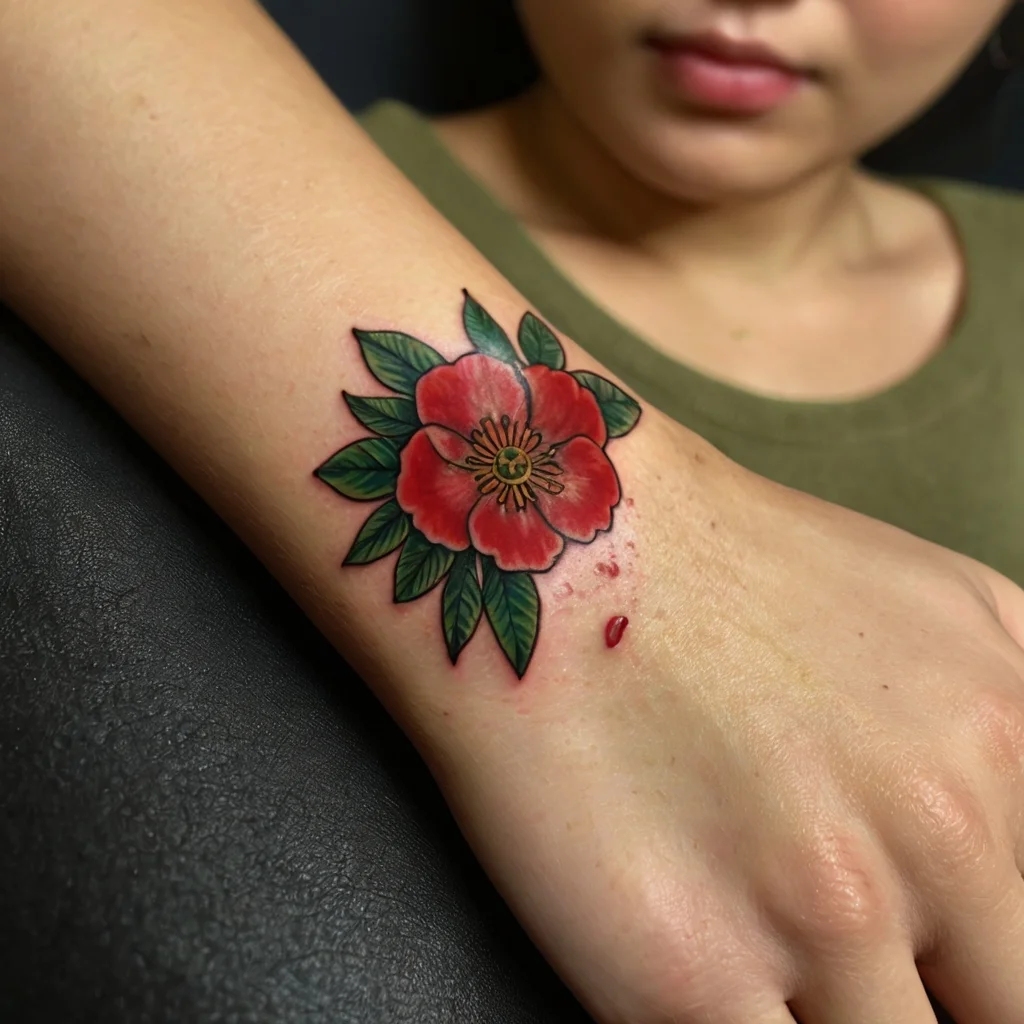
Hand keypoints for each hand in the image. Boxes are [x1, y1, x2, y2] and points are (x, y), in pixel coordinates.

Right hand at [421, 413, 1023, 1023]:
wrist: (556, 554)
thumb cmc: (720, 563)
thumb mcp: (942, 601)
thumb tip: (1023, 823)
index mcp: (1008, 741)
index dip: (996, 966)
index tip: (960, 967)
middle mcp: (937, 835)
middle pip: (1002, 1019)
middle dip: (939, 1000)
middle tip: (866, 963)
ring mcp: (815, 911)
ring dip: (831, 1019)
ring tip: (773, 957)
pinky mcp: (687, 973)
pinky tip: (717, 992)